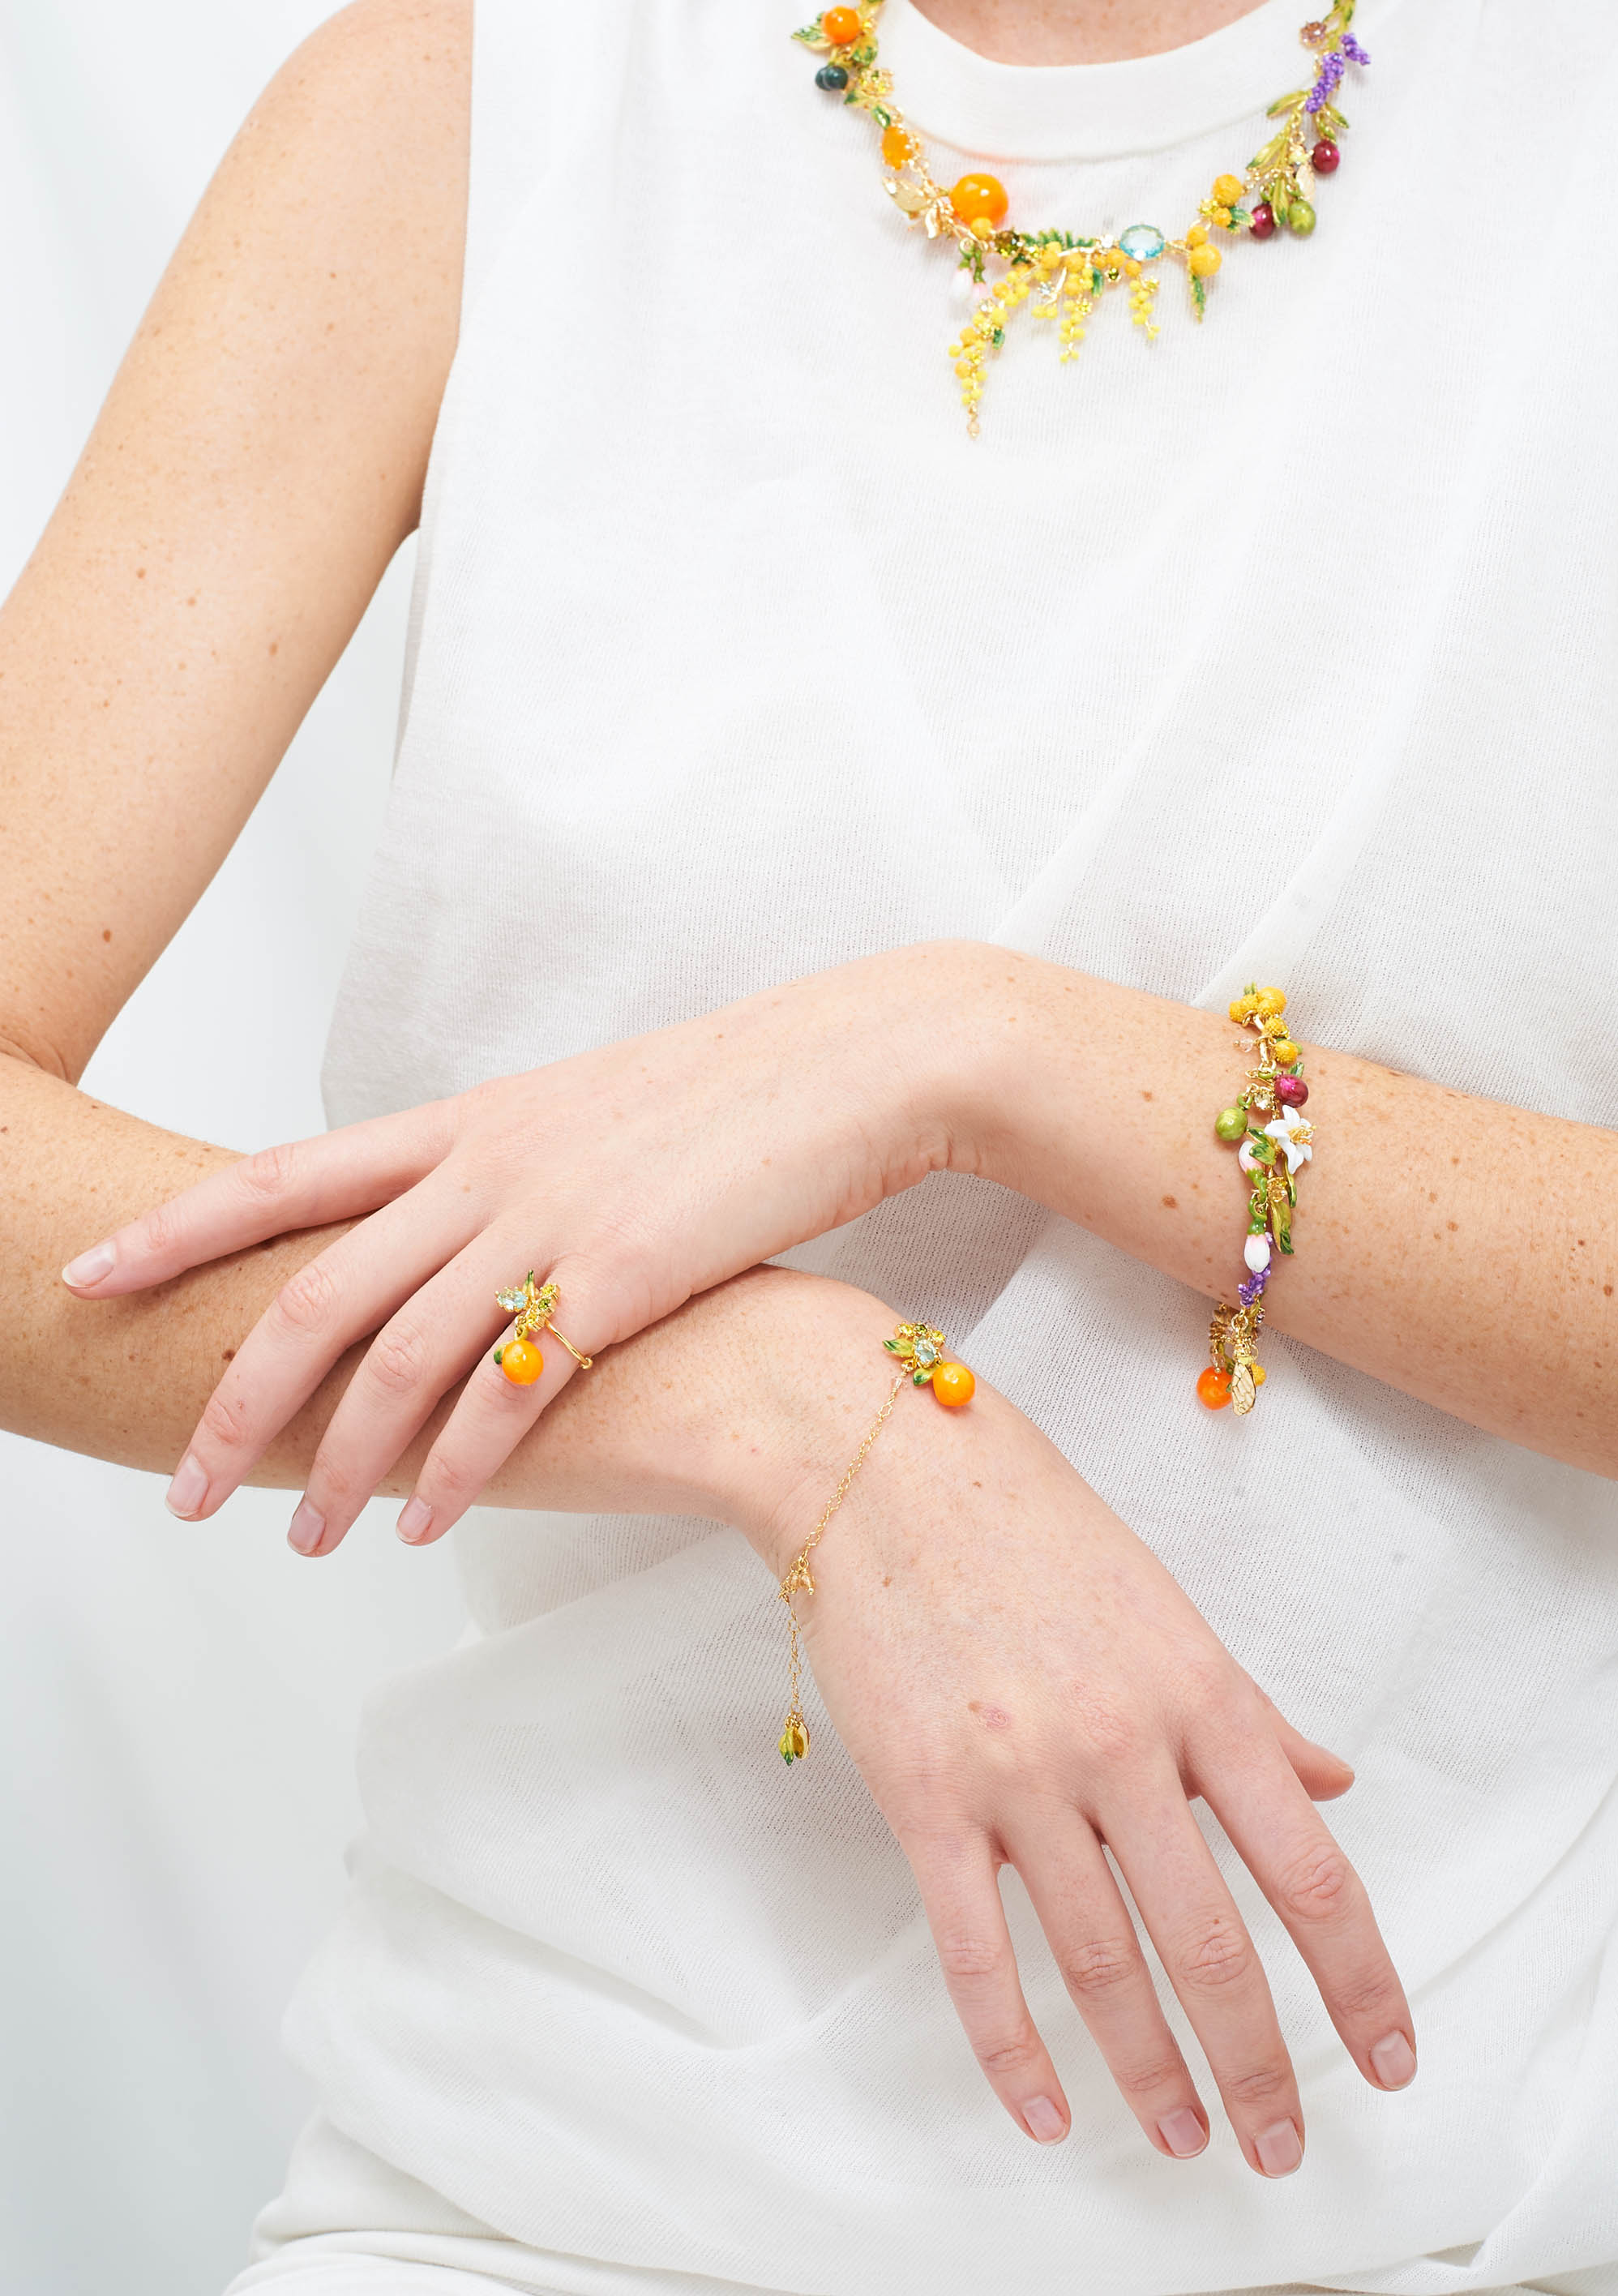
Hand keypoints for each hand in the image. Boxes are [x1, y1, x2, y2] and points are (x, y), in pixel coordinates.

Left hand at [58, 946, 974, 1551]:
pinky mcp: (624, 1275)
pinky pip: (510, 1395)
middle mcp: (483, 1165)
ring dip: (341, 1466)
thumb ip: (497, 1170)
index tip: (92, 1274)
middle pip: (314, 1294)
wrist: (847, 1064)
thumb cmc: (724, 1096)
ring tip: (311, 1541)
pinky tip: (428, 1525)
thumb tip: (443, 1234)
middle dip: (234, 1400)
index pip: (283, 1175)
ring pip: (397, 1360)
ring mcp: (548, 1217)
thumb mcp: (582, 1115)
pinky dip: (456, 1470)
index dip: (176, 1229)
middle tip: (185, 1490)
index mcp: (463, 1121)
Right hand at [731, 1287, 1416, 2178]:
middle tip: (1277, 2145)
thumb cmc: (1023, 1521)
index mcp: (1196, 1692)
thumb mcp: (1164, 1607)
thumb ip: (1249, 1711)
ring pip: (1102, 1962)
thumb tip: (1332, 1784)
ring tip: (1184, 2140)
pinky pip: (975, 1951)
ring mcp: (1018, 1774)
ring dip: (1150, 2074)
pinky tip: (1045, 2111)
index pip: (1308, 1866)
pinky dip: (1011, 2048)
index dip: (1357, 1980)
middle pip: (1213, 1942)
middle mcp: (1121, 1742)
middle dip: (1257, 2064)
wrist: (876, 1463)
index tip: (1386, 2057)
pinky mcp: (921, 1795)